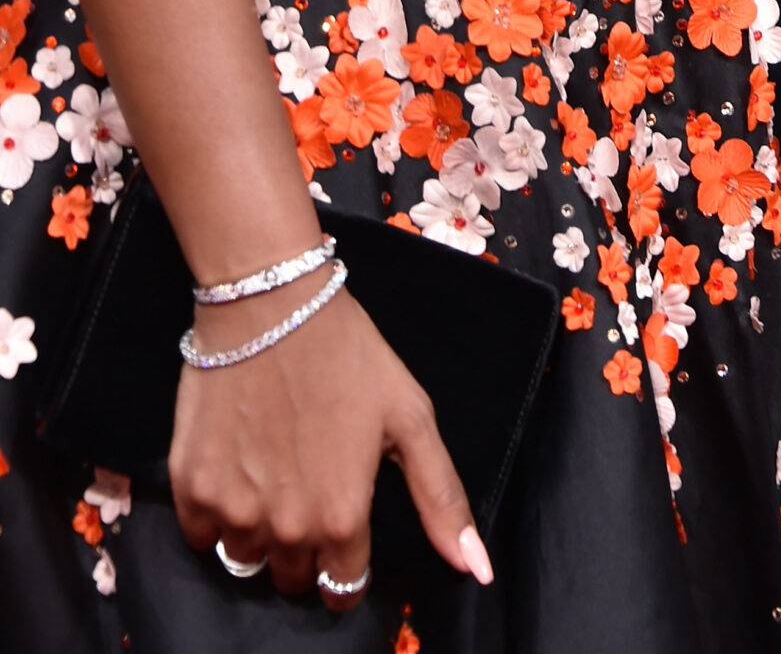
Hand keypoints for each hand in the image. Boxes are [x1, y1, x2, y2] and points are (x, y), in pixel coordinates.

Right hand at [171, 275, 489, 608]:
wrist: (271, 305)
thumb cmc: (347, 355)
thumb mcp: (410, 417)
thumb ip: (440, 498)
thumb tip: (477, 569)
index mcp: (341, 518)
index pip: (343, 588)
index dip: (348, 564)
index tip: (346, 532)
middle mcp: (284, 529)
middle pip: (293, 578)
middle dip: (306, 547)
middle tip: (311, 488)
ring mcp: (231, 511)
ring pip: (246, 559)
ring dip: (260, 533)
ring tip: (274, 475)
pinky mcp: (190, 489)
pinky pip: (202, 535)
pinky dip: (217, 514)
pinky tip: (237, 469)